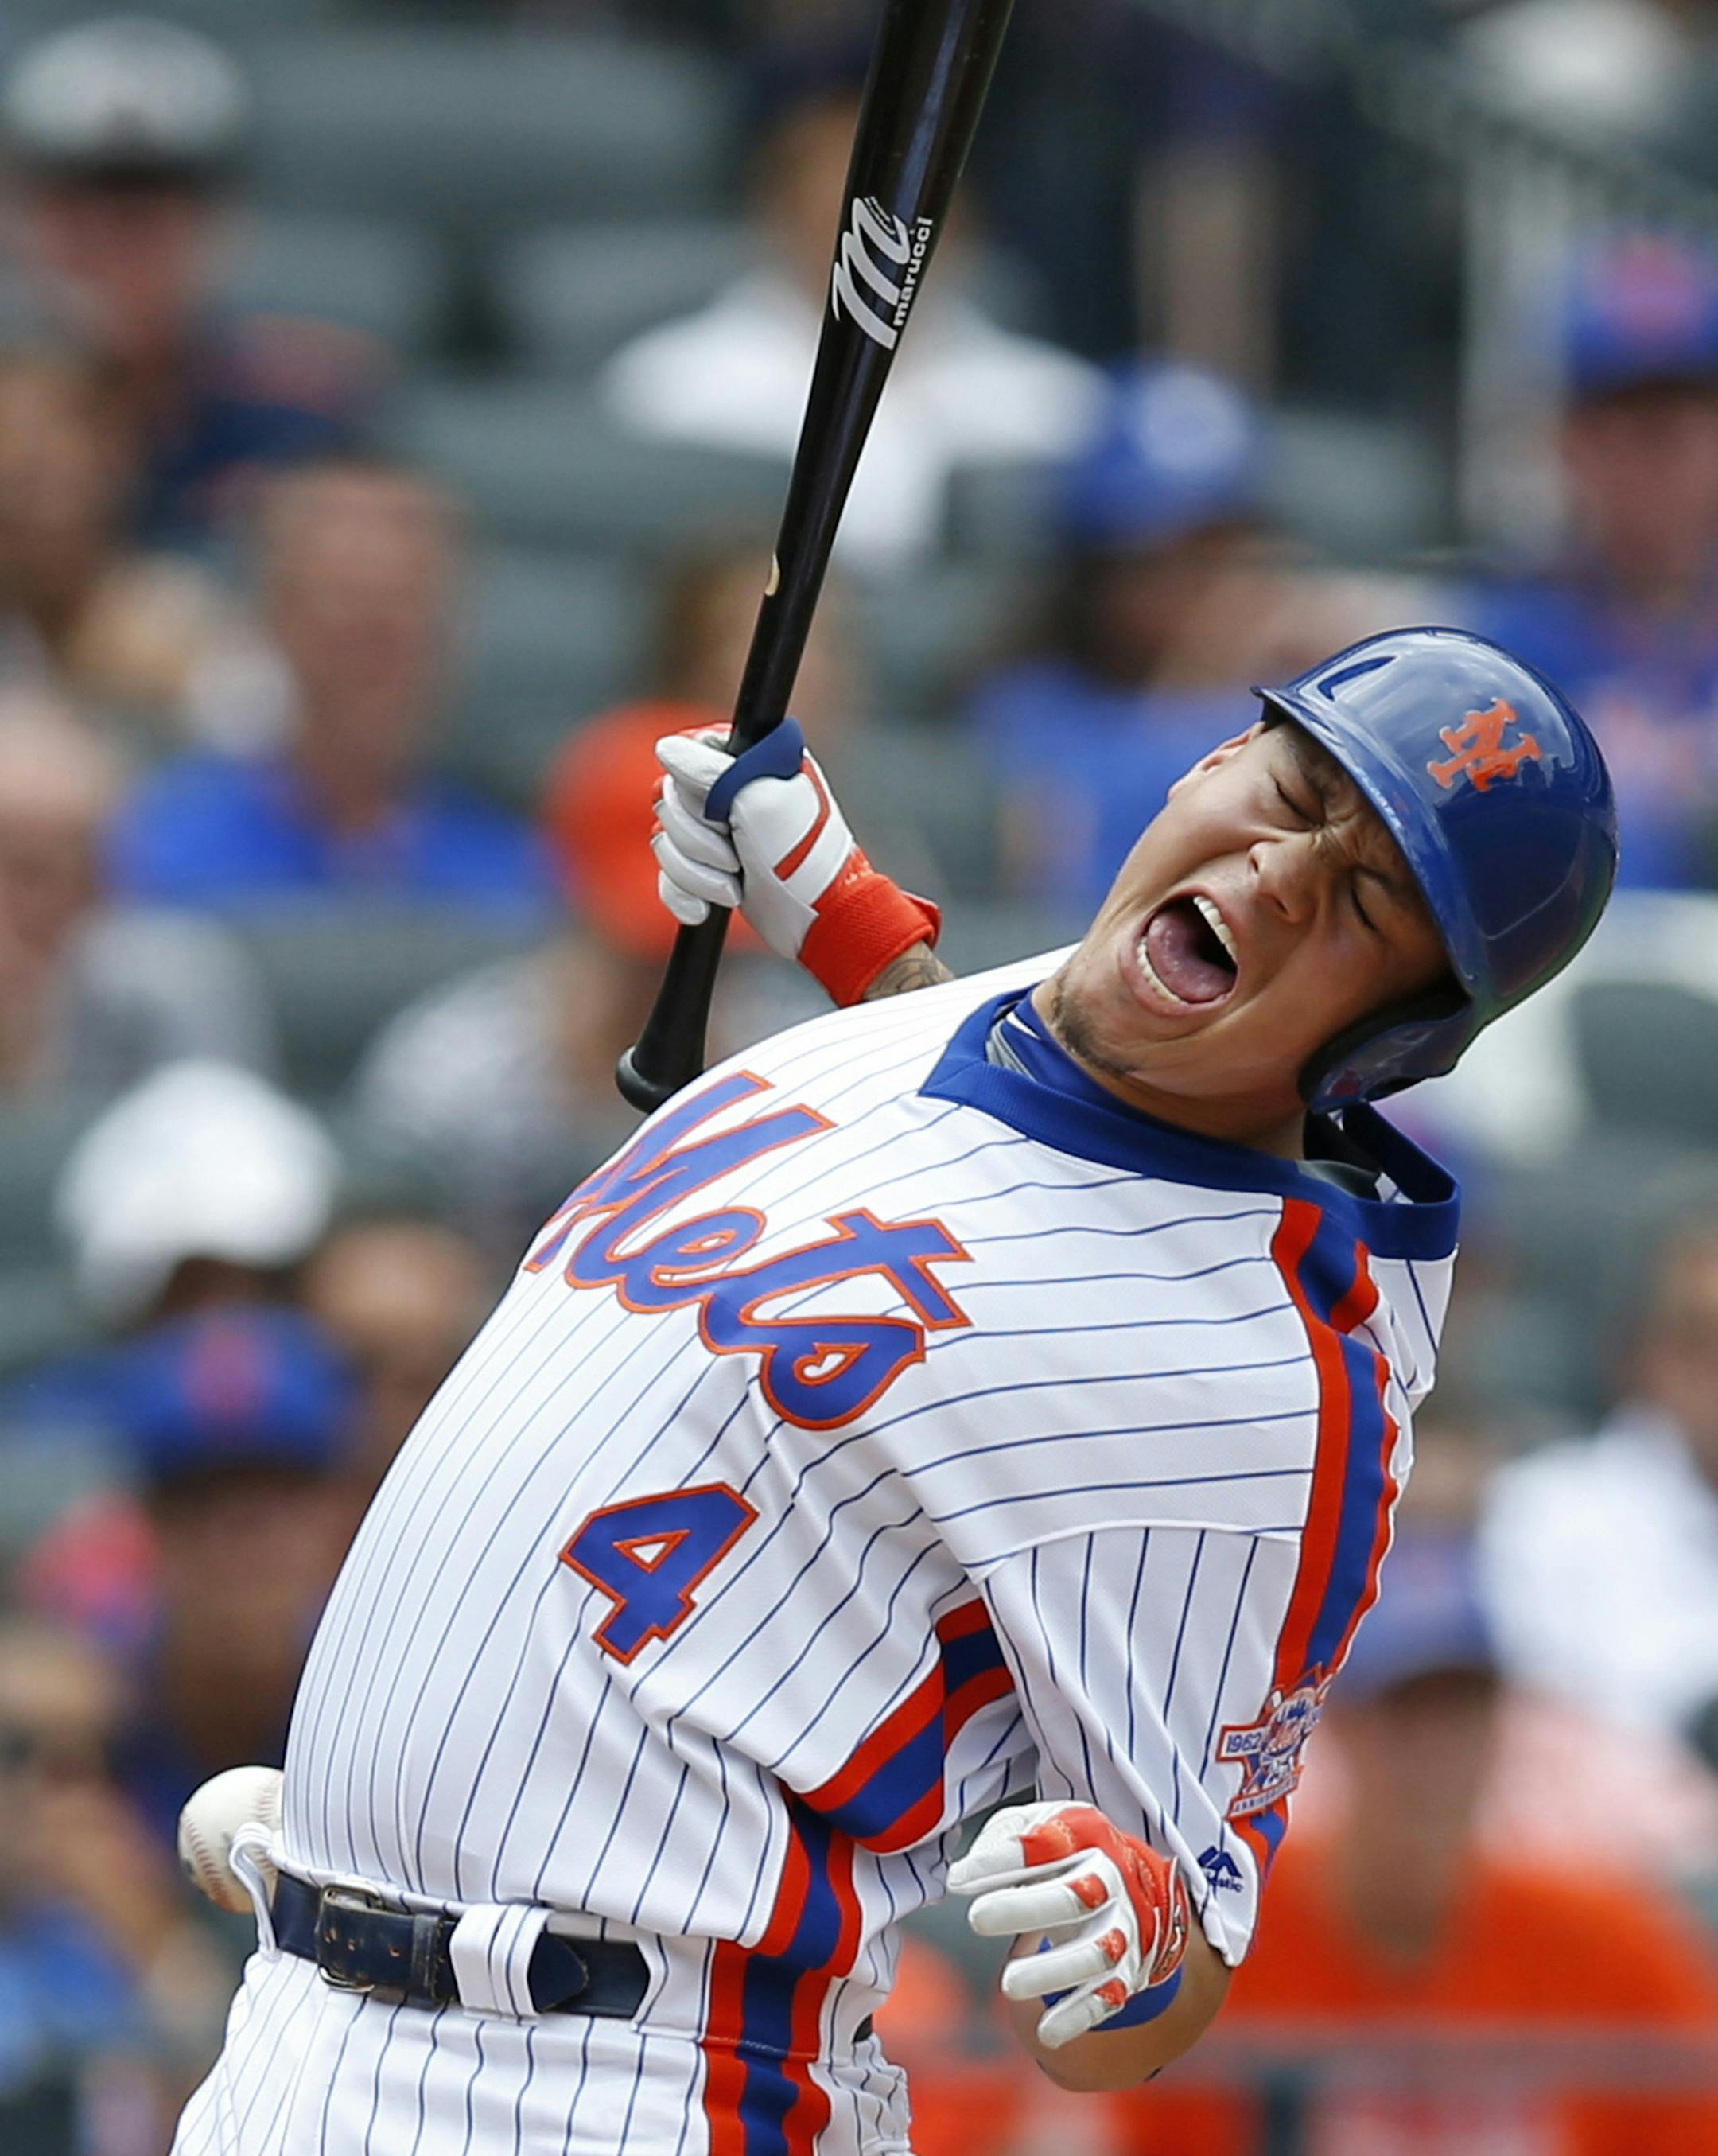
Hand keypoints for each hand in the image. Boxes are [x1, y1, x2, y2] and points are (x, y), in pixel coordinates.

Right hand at [653, 719, 938, 1007]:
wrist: (818, 916)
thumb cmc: (804, 855)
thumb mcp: (760, 799)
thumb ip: (709, 770)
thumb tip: (667, 748)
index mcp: (751, 759)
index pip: (687, 753)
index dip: (695, 789)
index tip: (725, 811)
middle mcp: (732, 789)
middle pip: (669, 800)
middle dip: (698, 839)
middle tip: (737, 854)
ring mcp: (718, 831)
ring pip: (665, 841)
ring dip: (696, 871)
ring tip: (735, 883)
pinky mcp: (708, 869)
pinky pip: (668, 876)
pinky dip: (686, 895)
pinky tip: (711, 905)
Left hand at [947, 1801, 1191, 2048]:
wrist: (1136, 1884)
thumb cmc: (1066, 1853)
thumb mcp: (1040, 1825)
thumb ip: (1003, 1838)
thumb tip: (963, 1874)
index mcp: (1086, 1838)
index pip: (1046, 1844)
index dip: (1002, 1861)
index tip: (958, 1879)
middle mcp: (1110, 1883)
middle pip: (1073, 1898)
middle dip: (1025, 1910)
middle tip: (977, 1919)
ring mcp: (1122, 1930)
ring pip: (1093, 1954)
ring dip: (1051, 1972)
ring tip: (1008, 1984)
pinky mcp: (1125, 1972)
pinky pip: (1106, 1998)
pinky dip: (1078, 2016)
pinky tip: (1047, 2033)